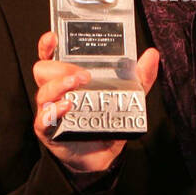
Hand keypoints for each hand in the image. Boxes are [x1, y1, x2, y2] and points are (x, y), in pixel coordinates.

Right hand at [31, 31, 159, 173]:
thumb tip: (152, 55)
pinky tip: (66, 106)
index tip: (54, 37)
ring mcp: (50, 110)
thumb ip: (140, 78)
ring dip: (59, 85)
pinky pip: (43, 119)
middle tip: (83, 73)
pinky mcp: (49, 131)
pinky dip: (53, 111)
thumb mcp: (127, 97)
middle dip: (61, 67)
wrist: (100, 157)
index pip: (51, 57)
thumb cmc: (105, 121)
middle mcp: (56, 91)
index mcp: (68, 78)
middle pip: (44, 71)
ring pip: (43, 92)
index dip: (48, 46)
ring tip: (77, 83)